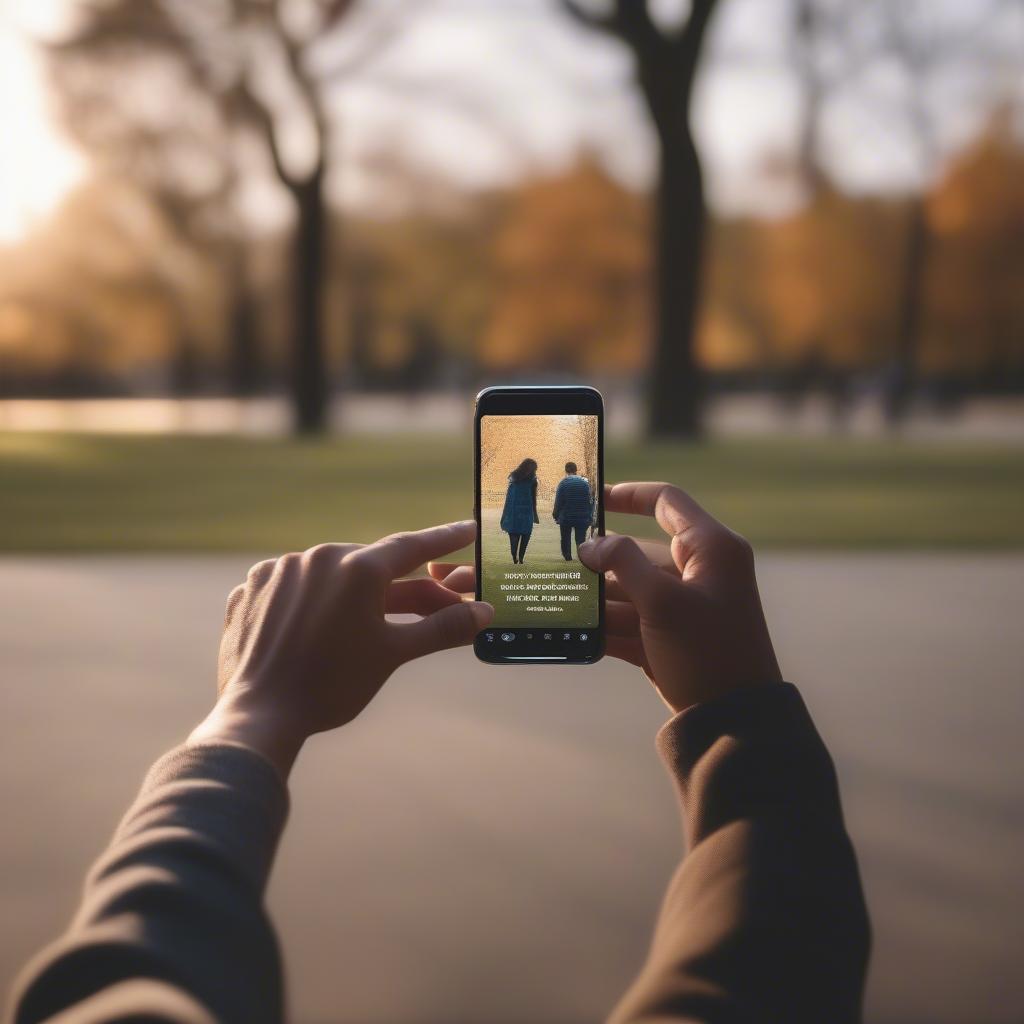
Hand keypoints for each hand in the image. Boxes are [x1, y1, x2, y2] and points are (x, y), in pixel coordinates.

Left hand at [189, 521, 492, 776]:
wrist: (260, 715)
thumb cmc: (333, 686)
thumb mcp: (393, 654)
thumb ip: (442, 627)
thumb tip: (484, 612)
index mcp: (357, 568)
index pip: (412, 547)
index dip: (444, 540)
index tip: (468, 530)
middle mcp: (317, 557)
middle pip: (371, 565)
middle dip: (402, 584)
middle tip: (432, 602)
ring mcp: (279, 570)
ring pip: (330, 573)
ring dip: (352, 593)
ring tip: (360, 627)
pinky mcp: (251, 588)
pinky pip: (294, 585)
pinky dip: (312, 600)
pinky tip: (316, 628)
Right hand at [428, 484, 779, 714]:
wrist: (735, 721)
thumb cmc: (708, 651)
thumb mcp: (664, 602)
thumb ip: (624, 563)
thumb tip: (593, 544)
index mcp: (711, 548)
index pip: (668, 502)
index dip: (629, 495)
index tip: (591, 500)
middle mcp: (700, 572)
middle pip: (640, 552)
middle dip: (600, 562)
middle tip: (557, 561)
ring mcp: (685, 608)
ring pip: (632, 591)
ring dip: (597, 599)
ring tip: (557, 600)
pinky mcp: (672, 639)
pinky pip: (633, 622)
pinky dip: (607, 628)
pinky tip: (574, 634)